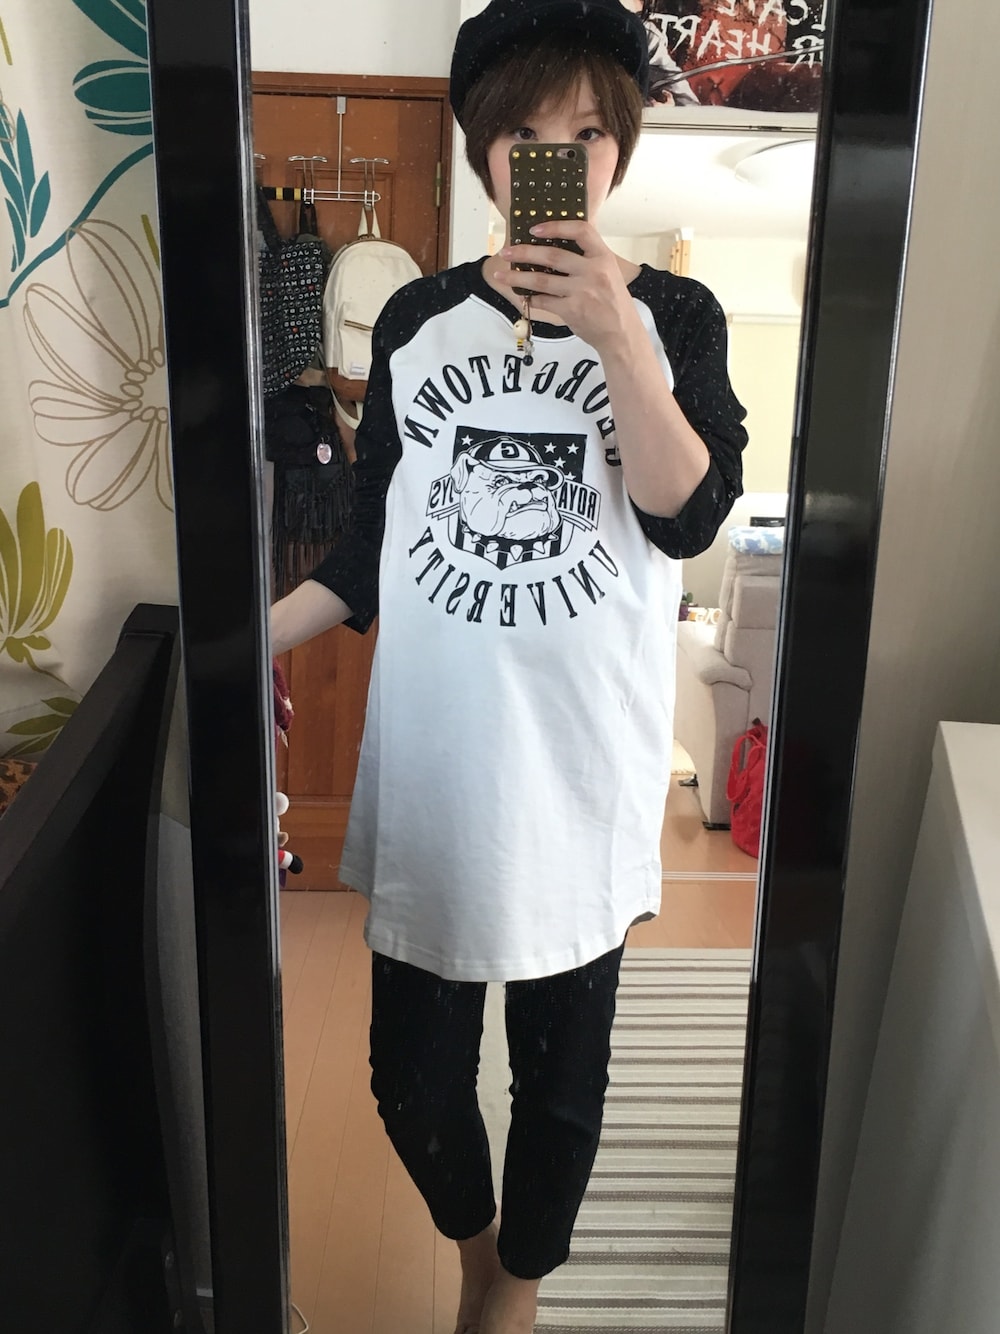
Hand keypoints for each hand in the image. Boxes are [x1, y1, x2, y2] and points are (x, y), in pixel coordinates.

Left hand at [495, 221, 641, 354]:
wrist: (622, 334)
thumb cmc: (613, 303)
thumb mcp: (608, 273)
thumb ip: (587, 260)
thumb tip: (554, 250)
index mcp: (603, 257)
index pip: (581, 230)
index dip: (556, 226)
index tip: (535, 229)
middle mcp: (593, 271)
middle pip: (552, 255)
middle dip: (524, 252)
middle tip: (506, 252)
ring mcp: (582, 291)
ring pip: (542, 280)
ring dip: (518, 277)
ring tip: (501, 275)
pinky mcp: (572, 310)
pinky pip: (544, 301)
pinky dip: (531, 299)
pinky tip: (522, 297)